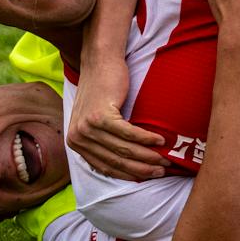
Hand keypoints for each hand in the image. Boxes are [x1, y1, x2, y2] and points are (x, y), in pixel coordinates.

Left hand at [66, 51, 170, 180]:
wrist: (99, 63)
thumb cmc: (101, 91)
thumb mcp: (93, 121)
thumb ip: (101, 143)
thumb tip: (125, 167)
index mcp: (75, 143)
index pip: (105, 167)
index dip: (129, 174)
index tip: (147, 177)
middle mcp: (77, 137)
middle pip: (116, 160)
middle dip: (142, 169)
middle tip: (161, 171)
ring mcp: (87, 127)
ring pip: (124, 149)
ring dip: (148, 156)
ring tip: (164, 159)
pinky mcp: (100, 116)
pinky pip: (128, 133)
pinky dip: (146, 139)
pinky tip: (160, 141)